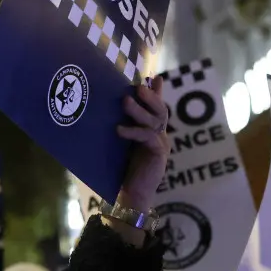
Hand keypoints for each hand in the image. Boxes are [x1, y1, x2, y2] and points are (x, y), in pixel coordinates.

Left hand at [116, 77, 171, 210]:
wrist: (132, 194)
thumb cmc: (124, 169)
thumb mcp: (122, 144)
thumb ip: (123, 128)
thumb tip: (109, 111)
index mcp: (152, 131)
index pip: (157, 108)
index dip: (157, 92)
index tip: (155, 76)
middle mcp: (160, 135)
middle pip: (160, 110)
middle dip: (151, 97)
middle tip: (139, 86)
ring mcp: (161, 144)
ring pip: (154, 121)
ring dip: (139, 110)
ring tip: (126, 100)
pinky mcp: (158, 154)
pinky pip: (147, 137)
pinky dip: (133, 131)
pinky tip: (119, 129)